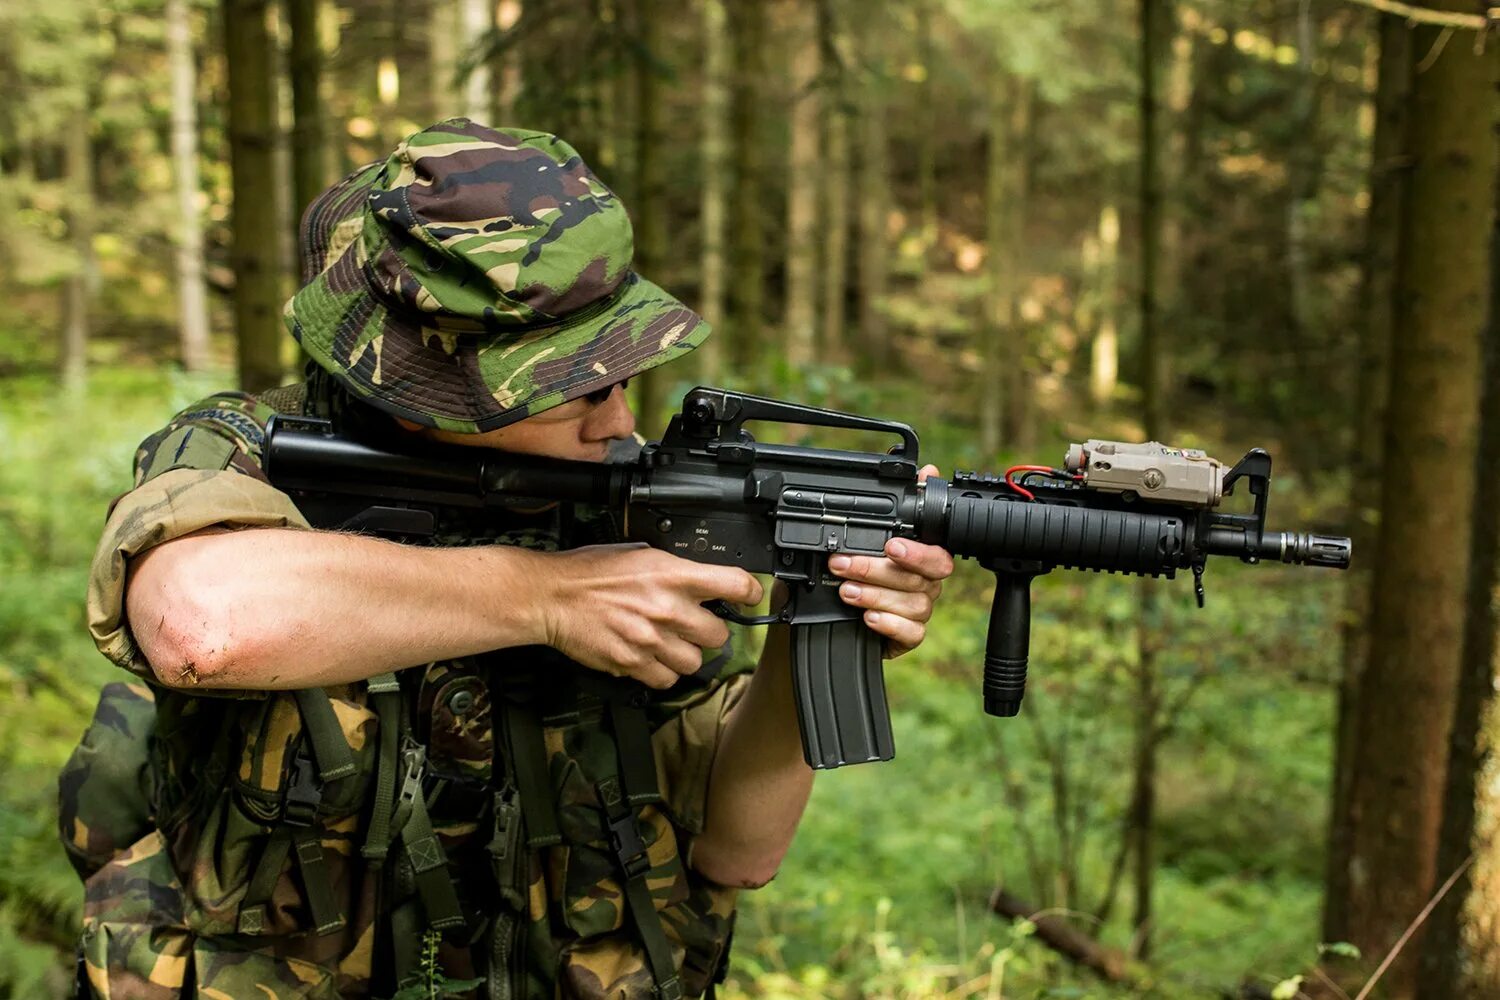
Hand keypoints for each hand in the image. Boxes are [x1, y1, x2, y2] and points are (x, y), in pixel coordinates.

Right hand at [538, 543, 763, 688]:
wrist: (553, 596)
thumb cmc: (591, 572)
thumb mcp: (641, 554)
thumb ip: (676, 570)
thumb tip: (703, 581)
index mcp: (673, 574)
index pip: (735, 585)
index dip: (751, 593)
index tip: (751, 597)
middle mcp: (667, 608)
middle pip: (720, 634)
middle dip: (710, 630)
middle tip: (695, 625)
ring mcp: (651, 640)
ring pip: (696, 662)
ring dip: (687, 654)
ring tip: (670, 643)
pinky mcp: (634, 664)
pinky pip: (668, 680)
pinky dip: (664, 673)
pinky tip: (653, 657)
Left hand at [828, 464, 955, 657]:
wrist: (828, 615)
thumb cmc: (854, 571)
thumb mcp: (860, 535)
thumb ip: (897, 504)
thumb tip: (927, 470)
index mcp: (921, 558)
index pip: (936, 552)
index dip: (918, 551)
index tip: (890, 546)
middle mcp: (925, 584)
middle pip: (919, 579)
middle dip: (878, 571)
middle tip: (844, 565)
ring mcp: (918, 611)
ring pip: (913, 605)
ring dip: (875, 596)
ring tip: (846, 592)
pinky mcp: (908, 636)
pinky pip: (912, 634)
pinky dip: (889, 625)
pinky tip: (868, 619)